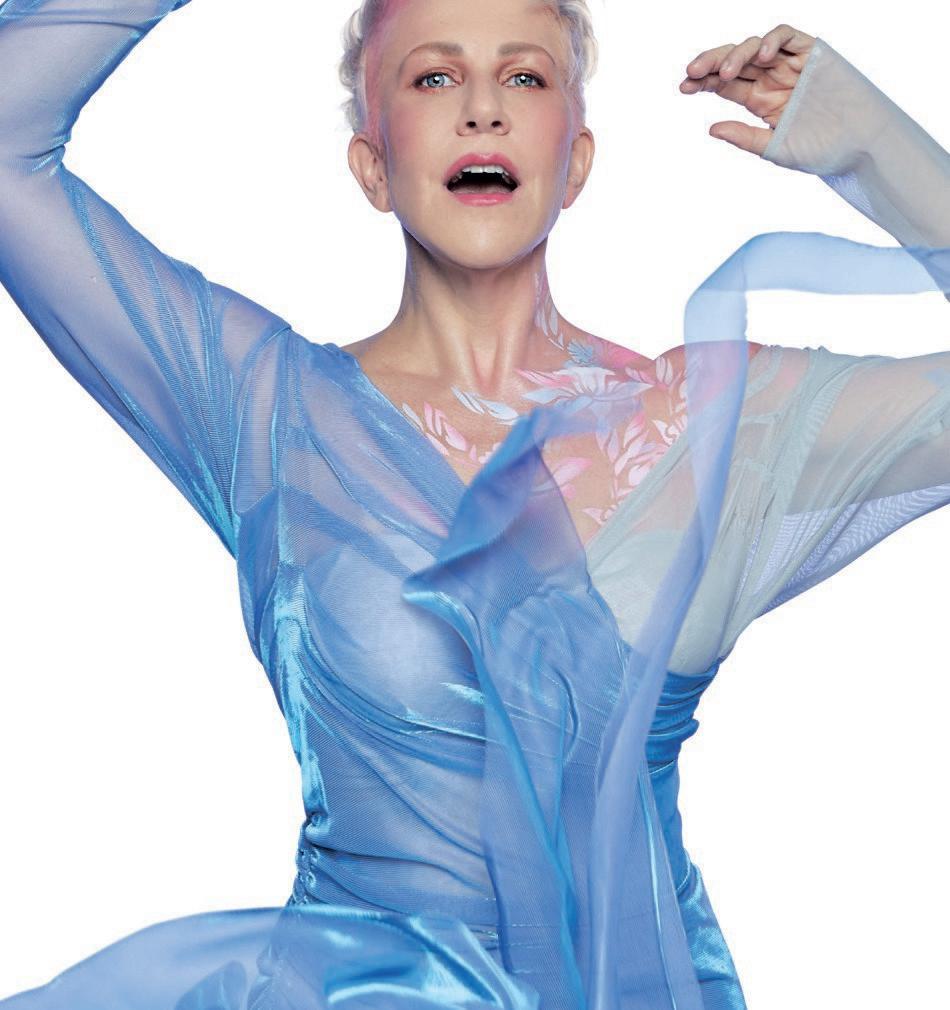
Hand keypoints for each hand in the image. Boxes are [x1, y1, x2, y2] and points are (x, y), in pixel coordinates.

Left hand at [679, 24, 816, 155]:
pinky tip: (760, 57)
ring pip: (755, 46)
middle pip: (734, 61)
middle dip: (711, 63)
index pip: (724, 83)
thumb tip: (711, 128)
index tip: (683, 87)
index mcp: (758, 99)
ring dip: (736, 55)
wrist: (859, 145)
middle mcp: (771, 78)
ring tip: (724, 74)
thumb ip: (745, 137)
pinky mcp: (812, 53)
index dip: (702, 81)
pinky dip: (772, 41)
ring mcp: (790, 64)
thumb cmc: (819, 151)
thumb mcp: (775, 148)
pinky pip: (787, 37)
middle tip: (691, 72)